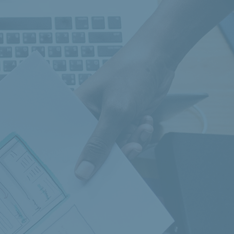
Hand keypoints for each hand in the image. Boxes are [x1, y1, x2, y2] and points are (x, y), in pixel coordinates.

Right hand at [73, 0, 233, 179]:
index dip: (81, 162)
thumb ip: (100, 144)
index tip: (91, 178)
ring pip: (119, 147)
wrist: (159, 56)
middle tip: (132, 146)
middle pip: (98, 150)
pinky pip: (131, 139)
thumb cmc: (131, 73)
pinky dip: (141, 134)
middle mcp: (91, 117)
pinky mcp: (126, 119)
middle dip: (118, 150)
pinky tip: (146, 119)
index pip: (73, 144)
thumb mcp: (115, 112)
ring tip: (142, 125)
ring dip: (134, 140)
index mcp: (78, 110)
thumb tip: (82, 173)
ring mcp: (110, 119)